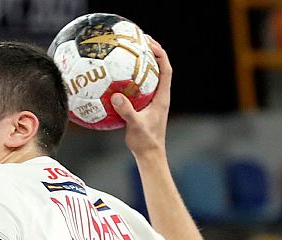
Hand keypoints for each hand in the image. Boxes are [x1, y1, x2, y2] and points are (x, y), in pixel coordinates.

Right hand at [111, 37, 171, 157]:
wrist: (149, 155)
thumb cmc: (145, 141)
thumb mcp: (135, 126)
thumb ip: (127, 111)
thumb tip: (116, 97)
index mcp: (162, 97)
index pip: (165, 69)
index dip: (160, 54)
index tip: (149, 43)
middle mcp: (159, 96)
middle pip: (158, 68)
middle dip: (150, 53)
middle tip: (138, 41)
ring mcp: (151, 101)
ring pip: (148, 78)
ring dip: (140, 66)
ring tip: (128, 54)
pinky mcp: (143, 107)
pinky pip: (137, 89)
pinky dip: (129, 81)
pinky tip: (115, 79)